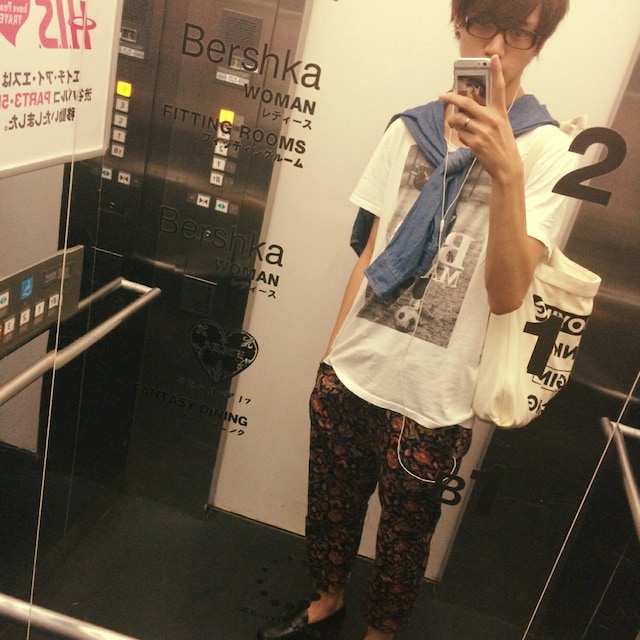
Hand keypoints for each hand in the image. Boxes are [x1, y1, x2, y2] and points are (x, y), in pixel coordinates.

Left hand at [439, 55, 521, 182]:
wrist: (507, 166)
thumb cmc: (503, 145)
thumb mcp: (502, 125)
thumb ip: (488, 114)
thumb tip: (468, 108)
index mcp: (500, 112)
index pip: (498, 88)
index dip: (496, 71)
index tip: (493, 57)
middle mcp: (491, 119)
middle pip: (466, 102)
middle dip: (450, 98)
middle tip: (442, 96)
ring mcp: (482, 131)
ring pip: (458, 119)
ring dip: (453, 121)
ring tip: (456, 124)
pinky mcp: (475, 143)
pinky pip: (460, 134)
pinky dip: (460, 136)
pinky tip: (468, 140)